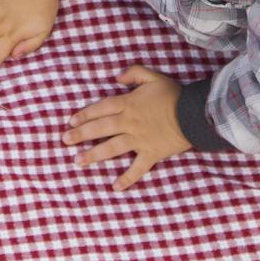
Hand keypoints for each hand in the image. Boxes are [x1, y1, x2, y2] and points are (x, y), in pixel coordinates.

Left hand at [63, 66, 190, 191]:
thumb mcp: (153, 76)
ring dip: (94, 155)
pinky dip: (127, 178)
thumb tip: (116, 77)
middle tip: (64, 140)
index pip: (101, 109)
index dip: (85, 114)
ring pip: (112, 148)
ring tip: (78, 161)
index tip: (71, 121)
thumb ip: (134, 73)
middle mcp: (129, 123)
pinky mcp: (151, 153)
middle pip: (101, 128)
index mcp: (128, 104)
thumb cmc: (174, 95)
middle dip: (81, 134)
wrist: (195, 114)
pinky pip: (137, 168)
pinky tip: (115, 187)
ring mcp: (139, 140)